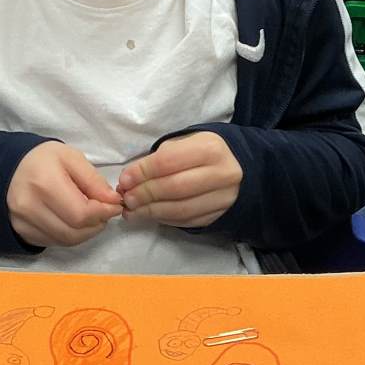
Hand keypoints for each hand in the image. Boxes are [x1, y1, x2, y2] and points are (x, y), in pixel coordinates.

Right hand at [7, 142, 121, 248]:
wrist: (8, 168)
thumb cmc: (42, 160)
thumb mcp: (70, 158)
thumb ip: (93, 180)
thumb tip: (112, 202)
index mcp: (44, 184)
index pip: (81, 213)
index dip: (104, 213)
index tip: (115, 205)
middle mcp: (30, 207)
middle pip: (74, 231)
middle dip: (97, 224)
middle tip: (105, 212)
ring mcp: (24, 223)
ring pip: (66, 241)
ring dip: (86, 232)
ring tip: (92, 217)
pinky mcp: (23, 233)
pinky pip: (55, 242)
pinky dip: (71, 236)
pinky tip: (74, 222)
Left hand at [117, 133, 242, 228]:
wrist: (240, 166)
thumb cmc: (202, 152)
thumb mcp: (184, 144)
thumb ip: (158, 159)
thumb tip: (130, 180)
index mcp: (210, 149)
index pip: (168, 162)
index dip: (142, 172)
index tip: (124, 180)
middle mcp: (221, 174)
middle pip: (175, 188)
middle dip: (145, 194)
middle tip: (127, 198)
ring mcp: (224, 198)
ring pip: (181, 210)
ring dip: (151, 211)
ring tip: (132, 210)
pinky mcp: (220, 215)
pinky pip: (187, 221)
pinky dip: (165, 219)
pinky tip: (150, 215)